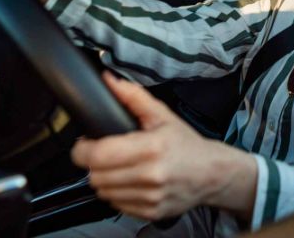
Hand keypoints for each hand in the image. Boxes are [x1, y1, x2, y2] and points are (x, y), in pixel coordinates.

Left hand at [72, 73, 257, 221]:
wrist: (211, 173)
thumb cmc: (186, 143)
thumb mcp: (162, 115)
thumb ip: (134, 97)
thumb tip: (110, 81)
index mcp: (152, 147)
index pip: (99, 154)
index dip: (83, 149)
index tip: (84, 143)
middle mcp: (150, 175)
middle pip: (96, 175)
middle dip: (93, 163)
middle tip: (104, 152)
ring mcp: (150, 197)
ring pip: (103, 192)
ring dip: (103, 179)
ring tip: (117, 166)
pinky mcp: (149, 212)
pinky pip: (116, 205)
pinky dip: (116, 193)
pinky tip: (129, 180)